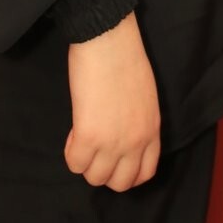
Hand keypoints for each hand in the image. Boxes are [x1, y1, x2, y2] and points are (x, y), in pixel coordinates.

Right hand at [63, 11, 161, 190]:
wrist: (108, 39)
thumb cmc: (124, 56)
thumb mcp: (144, 96)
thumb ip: (137, 121)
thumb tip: (121, 132)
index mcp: (152, 129)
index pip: (145, 173)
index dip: (125, 172)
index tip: (113, 160)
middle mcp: (136, 142)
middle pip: (119, 183)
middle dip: (104, 171)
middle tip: (94, 150)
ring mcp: (114, 142)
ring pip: (95, 178)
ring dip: (85, 162)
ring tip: (82, 138)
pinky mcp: (89, 136)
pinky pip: (75, 163)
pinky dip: (71, 152)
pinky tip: (73, 132)